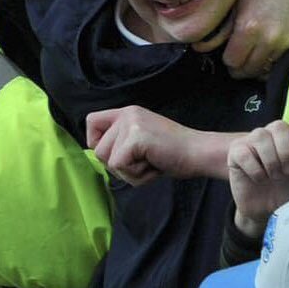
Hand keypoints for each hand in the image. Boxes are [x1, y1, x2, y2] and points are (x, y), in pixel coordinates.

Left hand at [86, 105, 230, 184]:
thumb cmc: (172, 153)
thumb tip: (95, 153)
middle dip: (118, 165)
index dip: (96, 142)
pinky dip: (135, 175)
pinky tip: (153, 166)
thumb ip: (121, 143)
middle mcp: (127, 114)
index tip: (116, 153)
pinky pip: (118, 166)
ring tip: (150, 162)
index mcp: (128, 112)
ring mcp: (131, 124)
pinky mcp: (136, 137)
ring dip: (128, 172)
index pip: (91, 121)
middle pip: (97, 150)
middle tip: (144, 161)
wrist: (197, 152)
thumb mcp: (141, 141)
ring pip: (106, 160)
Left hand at [210, 0, 288, 79]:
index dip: (228, 58)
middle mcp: (267, 40)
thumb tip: (202, 48)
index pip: (232, 61)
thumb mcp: (237, 4)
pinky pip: (278, 63)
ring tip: (252, 54)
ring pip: (264, 71)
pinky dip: (269, 61)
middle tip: (238, 57)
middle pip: (248, 70)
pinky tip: (266, 50)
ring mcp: (284, 43)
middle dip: (240, 66)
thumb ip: (223, 30)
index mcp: (248, 28)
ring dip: (255, 66)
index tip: (229, 53)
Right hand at [228, 119, 288, 236]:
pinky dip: (254, 167)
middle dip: (286, 152)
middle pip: (278, 126)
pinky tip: (259, 179)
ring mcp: (253, 143)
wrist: (272, 213)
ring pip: (260, 135)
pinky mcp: (237, 154)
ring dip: (270, 159)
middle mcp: (273, 135)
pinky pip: (243, 151)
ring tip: (275, 176)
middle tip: (288, 172)